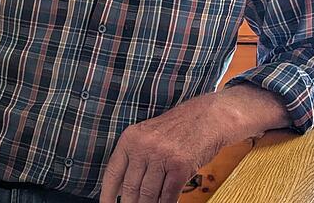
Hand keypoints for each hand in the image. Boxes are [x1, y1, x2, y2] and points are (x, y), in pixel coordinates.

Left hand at [99, 93, 229, 202]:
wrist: (207, 117)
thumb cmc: (177, 128)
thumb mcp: (147, 136)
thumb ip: (133, 158)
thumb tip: (119, 188)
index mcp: (130, 139)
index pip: (113, 172)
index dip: (107, 194)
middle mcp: (143, 147)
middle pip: (130, 187)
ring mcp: (162, 156)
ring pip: (148, 194)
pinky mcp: (180, 167)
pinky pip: (168, 195)